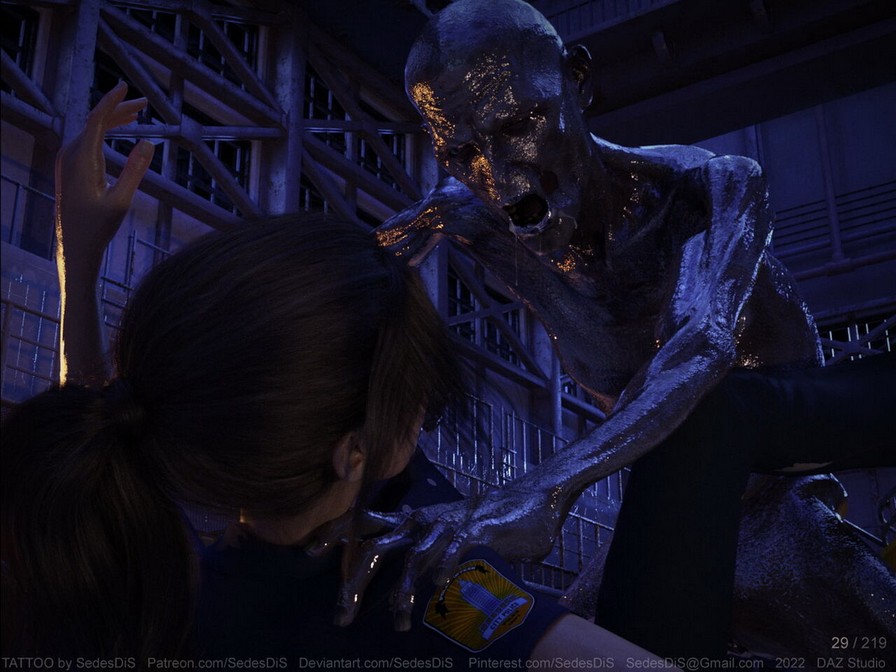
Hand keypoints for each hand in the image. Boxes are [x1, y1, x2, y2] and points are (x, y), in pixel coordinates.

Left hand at [55, 82, 154, 277]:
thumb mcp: (122, 201)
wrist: (74, 247)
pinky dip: (104, 132)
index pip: (96, 120)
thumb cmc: (98, 228)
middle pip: (94, 122)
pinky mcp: (69, 168)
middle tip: (144, 104)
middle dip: (118, 110)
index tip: (126, 87)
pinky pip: (87, 141)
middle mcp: (70, 155)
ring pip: (90, 131)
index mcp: (82, 160)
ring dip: (112, 121)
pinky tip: (118, 133)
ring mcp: (67, 161)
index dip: (112, 101)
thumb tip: (149, 142)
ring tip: (136, 115)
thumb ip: (135, 171)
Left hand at [324, 479, 565, 629]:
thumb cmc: (483, 524)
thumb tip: (404, 574)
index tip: (309, 550)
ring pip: (413, 559)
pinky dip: (445, 569)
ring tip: (400, 623)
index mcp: (412, 521)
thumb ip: (421, 549)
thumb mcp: (444, 533)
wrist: (530, 502)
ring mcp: (447, 526)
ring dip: (404, 594)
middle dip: (355, 583)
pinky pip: (454, 551)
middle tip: (342, 616)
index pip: (363, 523)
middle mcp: (422, 522)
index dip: (336, 533)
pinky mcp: (476, 532)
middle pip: (376, 548)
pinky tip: (441, 588)